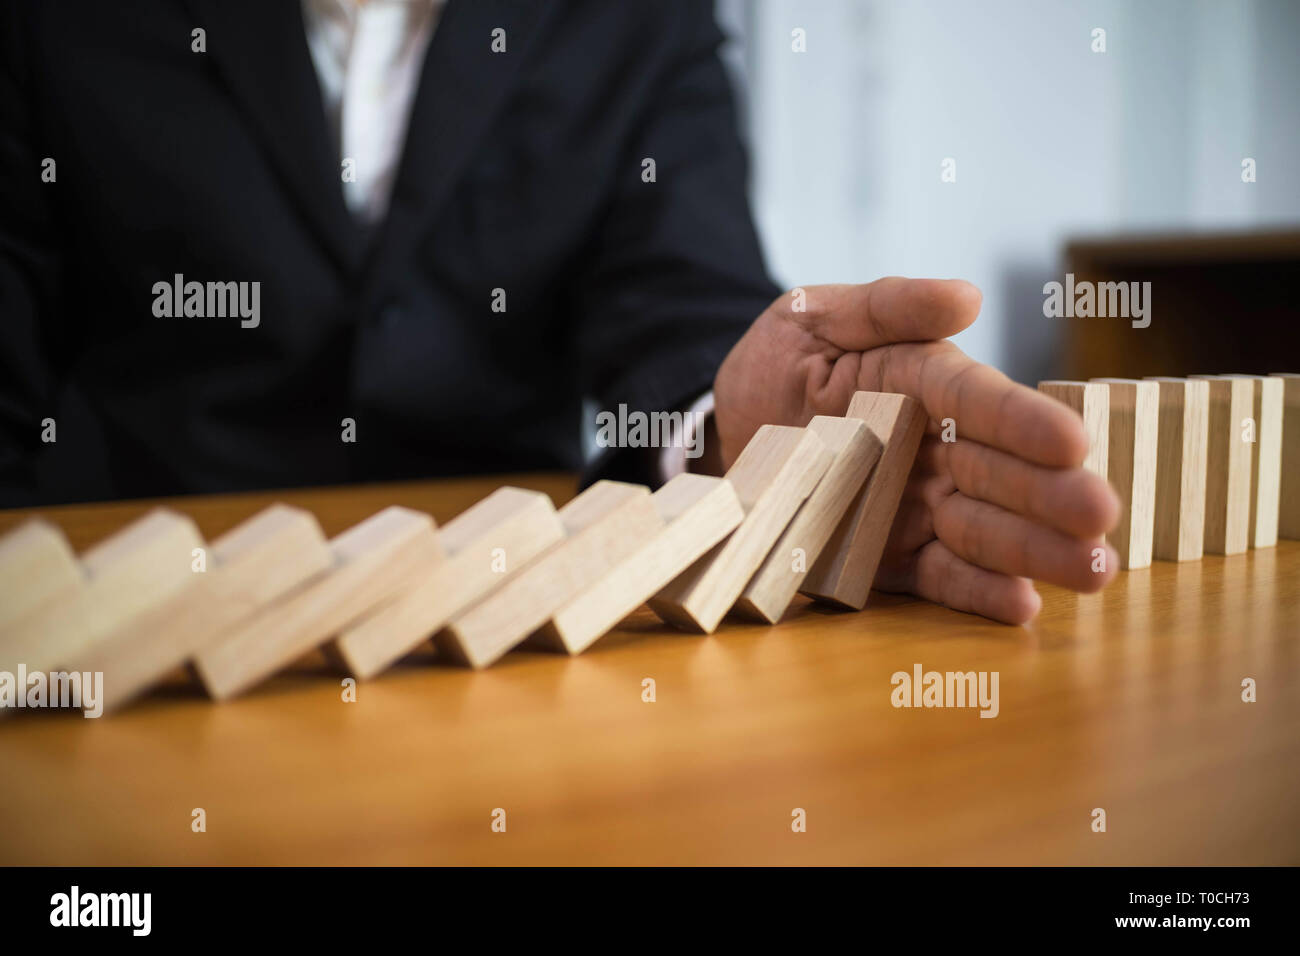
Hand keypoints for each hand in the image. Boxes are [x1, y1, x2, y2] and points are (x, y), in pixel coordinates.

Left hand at [711, 278, 1120, 623]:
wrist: (729, 425)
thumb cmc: (780, 359)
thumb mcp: (817, 315)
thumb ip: (889, 306)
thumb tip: (966, 297)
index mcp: (924, 382)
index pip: (978, 400)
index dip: (1021, 421)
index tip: (1071, 442)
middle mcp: (933, 446)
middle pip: (997, 472)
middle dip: (1051, 497)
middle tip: (1101, 517)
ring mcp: (915, 505)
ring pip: (982, 530)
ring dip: (1036, 552)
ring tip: (1092, 569)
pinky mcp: (891, 556)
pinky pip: (938, 577)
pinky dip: (978, 593)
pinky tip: (1022, 604)